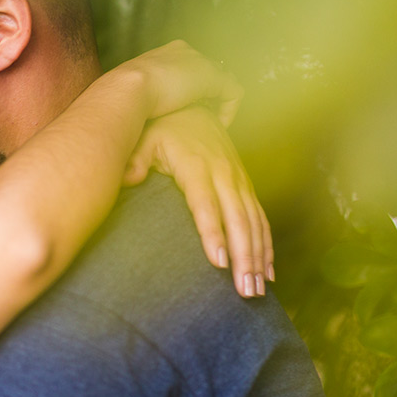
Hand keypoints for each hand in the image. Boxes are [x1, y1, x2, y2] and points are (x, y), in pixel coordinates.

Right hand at [118, 40, 241, 126]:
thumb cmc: (121, 95)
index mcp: (165, 53)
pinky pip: (233, 93)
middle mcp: (185, 52)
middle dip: (206, 95)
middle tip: (199, 117)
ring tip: (211, 122)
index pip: (186, 67)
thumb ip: (138, 95)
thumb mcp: (130, 91)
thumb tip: (132, 110)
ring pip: (222, 81)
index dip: (188, 90)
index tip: (182, 110)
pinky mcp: (213, 77)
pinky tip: (219, 125)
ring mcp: (200, 62)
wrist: (127, 90)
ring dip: (218, 102)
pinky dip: (230, 110)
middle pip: (206, 72)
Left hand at [123, 106, 272, 297]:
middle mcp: (224, 174)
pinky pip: (261, 218)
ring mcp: (238, 179)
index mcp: (197, 166)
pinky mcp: (245, 184)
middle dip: (244, 257)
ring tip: (258, 289)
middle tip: (246, 290)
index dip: (213, 233)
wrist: (192, 106)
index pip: (206, 205)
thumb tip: (128, 178)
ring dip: (258, 257)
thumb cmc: (162, 128)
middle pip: (237, 220)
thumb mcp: (145, 138)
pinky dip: (266, 244)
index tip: (219, 263)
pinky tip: (268, 271)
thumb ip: (136, 160)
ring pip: (253, 222)